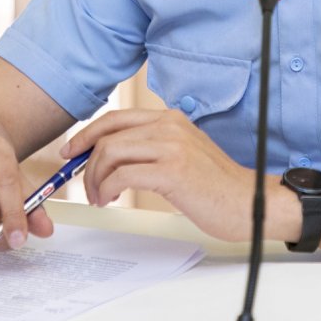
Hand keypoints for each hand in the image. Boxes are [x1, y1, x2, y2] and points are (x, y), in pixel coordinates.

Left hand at [62, 109, 262, 241]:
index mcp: (170, 118)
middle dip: (87, 163)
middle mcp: (169, 126)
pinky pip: (122, 175)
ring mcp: (171, 146)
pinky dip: (107, 189)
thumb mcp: (181, 154)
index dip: (86, 134)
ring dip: (96, 180)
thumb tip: (110, 155)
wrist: (249, 202)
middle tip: (86, 186)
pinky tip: (111, 200)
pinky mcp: (172, 171)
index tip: (71, 152)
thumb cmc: (216, 186)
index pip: (115, 118)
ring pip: (110, 153)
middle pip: (107, 136)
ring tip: (101, 197)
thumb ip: (151, 147)